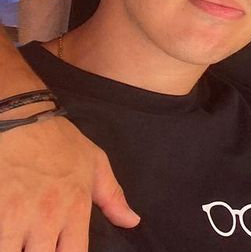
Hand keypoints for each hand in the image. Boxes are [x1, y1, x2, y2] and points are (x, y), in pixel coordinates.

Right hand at [0, 112, 139, 250]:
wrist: (21, 119)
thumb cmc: (59, 141)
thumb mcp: (95, 163)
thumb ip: (113, 197)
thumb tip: (132, 221)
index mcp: (76, 209)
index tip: (60, 251)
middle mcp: (47, 218)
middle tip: (39, 246)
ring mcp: (16, 217)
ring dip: (17, 251)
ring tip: (22, 244)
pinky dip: (2, 243)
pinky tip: (7, 238)